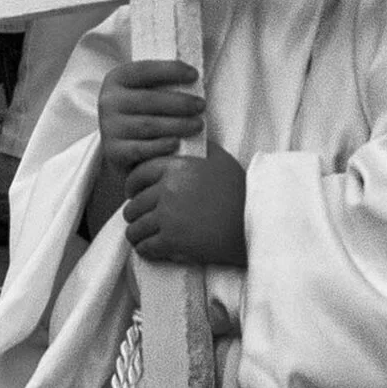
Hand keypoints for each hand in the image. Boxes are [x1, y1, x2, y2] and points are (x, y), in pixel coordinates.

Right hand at [98, 59, 205, 163]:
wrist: (125, 148)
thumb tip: (194, 76)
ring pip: (148, 125)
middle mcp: (109, 101)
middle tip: (201, 105)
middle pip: (148, 100)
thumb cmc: (146, 112)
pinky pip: (140, 149)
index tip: (195, 74)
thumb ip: (165, 82)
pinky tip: (176, 143)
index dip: (171, 71)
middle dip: (180, 102)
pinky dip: (161, 145)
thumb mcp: (149, 91)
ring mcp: (109, 127)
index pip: (144, 70)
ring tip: (198, 125)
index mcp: (117, 79)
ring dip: (177, 124)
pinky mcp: (113, 151)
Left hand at [123, 145, 247, 268]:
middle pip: (133, 204)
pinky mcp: (171, 241)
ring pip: (134, 227)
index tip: (134, 193)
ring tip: (146, 234)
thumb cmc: (239, 191)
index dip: (132, 185)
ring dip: (138, 232)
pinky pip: (144, 247)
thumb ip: (198, 148)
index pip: (138, 174)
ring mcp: (168, 216)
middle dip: (136, 212)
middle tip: (145, 217)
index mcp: (178, 167)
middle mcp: (169, 189)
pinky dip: (146, 249)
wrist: (253, 223)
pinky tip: (154, 247)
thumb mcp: (221, 160)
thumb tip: (183, 139)